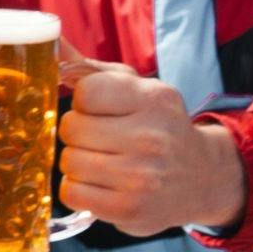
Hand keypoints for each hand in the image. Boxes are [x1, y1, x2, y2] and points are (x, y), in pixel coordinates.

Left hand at [55, 41, 246, 235]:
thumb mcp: (134, 88)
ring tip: (101, 162)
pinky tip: (100, 183)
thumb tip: (51, 42)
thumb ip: (89, 68)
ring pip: (69, 162)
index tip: (98, 110)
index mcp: (153, 99)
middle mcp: (150, 137)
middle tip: (98, 139)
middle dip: (77, 133)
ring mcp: (141, 177)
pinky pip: (71, 193)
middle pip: (71, 129)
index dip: (83, 101)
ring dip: (77, 162)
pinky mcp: (129, 209)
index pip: (86, 92)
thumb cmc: (156, 125)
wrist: (201, 177)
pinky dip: (79, 189)